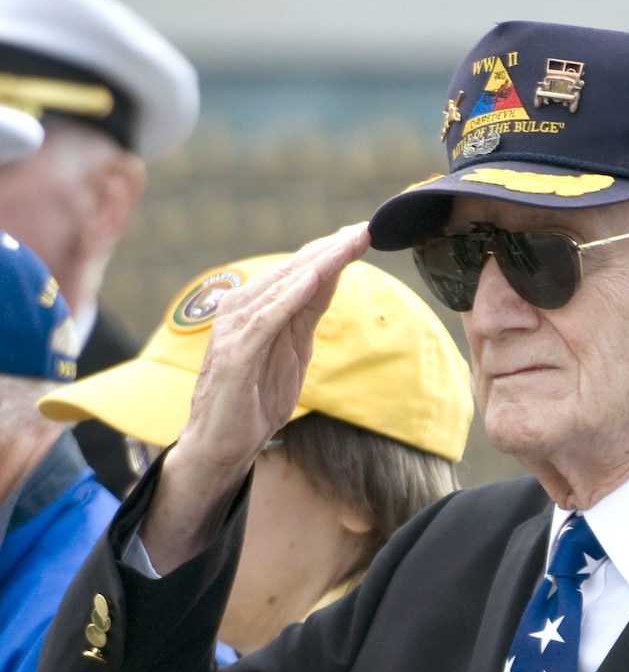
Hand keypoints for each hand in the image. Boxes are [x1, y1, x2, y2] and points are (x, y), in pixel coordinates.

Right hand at [142, 224, 372, 573]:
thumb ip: (304, 317)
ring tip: (346, 244)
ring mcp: (235, 330)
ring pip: (282, 286)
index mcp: (259, 310)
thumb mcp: (292, 351)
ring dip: (316, 264)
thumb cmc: (254, 398)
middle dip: (329, 249)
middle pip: (293, 272)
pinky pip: (266, 317)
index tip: (363, 234)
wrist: (221, 443)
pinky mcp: (234, 354)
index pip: (301, 274)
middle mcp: (243, 311)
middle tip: (363, 229)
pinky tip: (313, 279)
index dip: (332, 254)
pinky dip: (289, 296)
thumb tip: (327, 282)